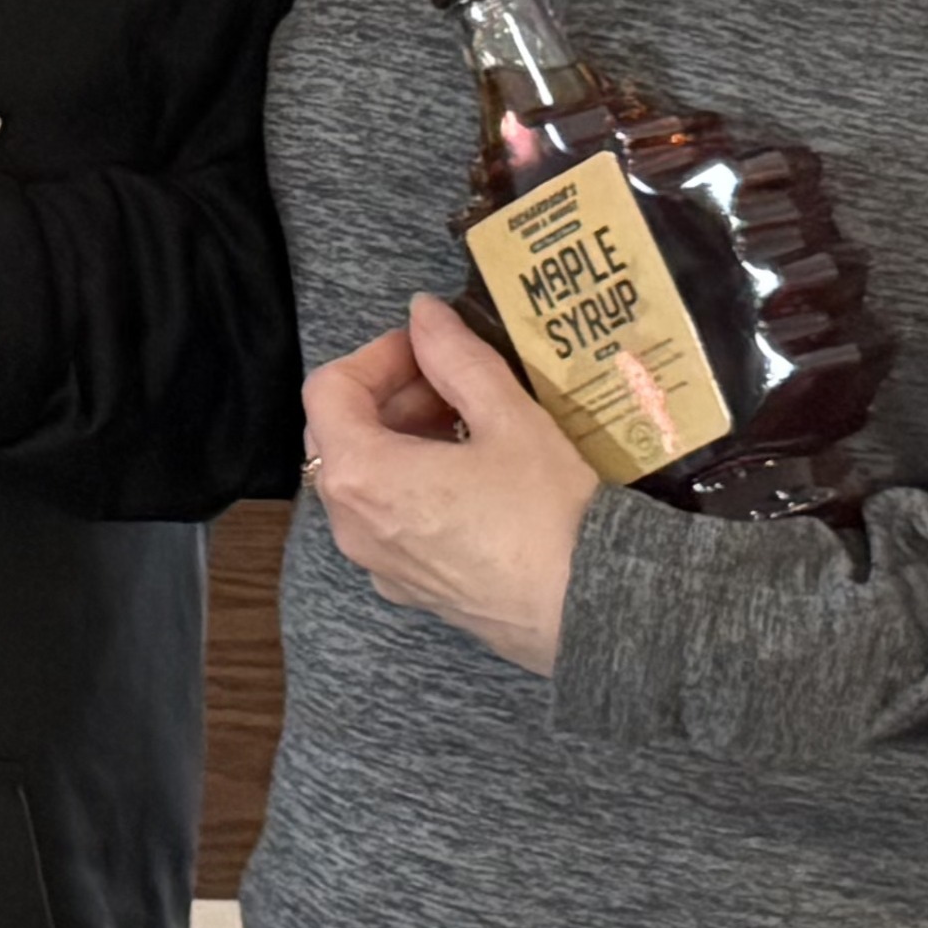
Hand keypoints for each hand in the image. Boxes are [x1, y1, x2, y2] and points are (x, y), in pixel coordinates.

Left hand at [302, 295, 600, 673]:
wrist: (599, 613)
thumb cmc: (551, 516)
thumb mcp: (509, 419)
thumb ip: (457, 358)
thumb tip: (424, 314)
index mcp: (360, 476)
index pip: (328, 391)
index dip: (375, 356)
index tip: (425, 347)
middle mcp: (353, 526)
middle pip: (338, 436)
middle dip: (388, 396)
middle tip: (450, 383)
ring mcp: (380, 565)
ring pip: (364, 481)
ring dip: (402, 439)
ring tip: (467, 424)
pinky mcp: (414, 590)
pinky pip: (390, 522)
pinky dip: (413, 485)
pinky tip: (473, 477)